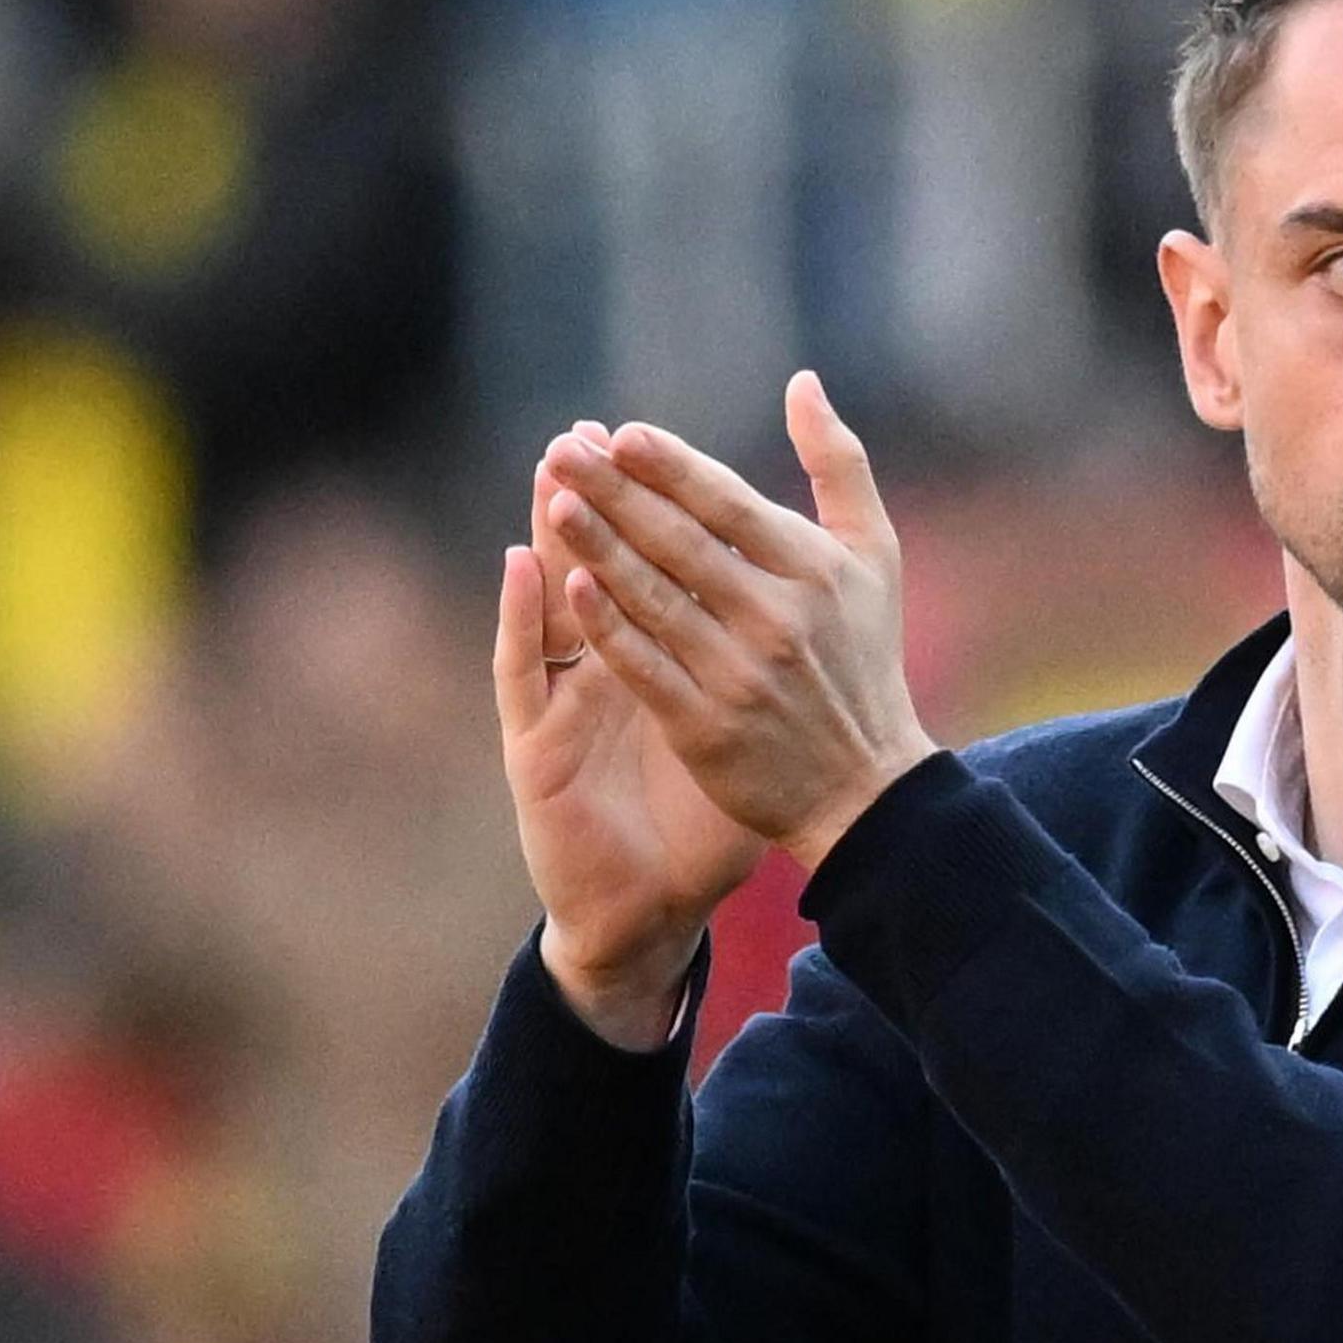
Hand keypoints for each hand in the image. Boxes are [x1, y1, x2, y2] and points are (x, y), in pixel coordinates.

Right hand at [497, 419, 766, 1047]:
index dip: (642, 507)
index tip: (642, 439)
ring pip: (550, 608)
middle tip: (580, 434)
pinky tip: (521, 569)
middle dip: (590, 503)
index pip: (643, 569)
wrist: (650, 908)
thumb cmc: (701, 821)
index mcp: (654, 660)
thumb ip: (771, 669)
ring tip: (549, 473)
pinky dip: (524, 620)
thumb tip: (822, 613)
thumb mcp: (744, 737)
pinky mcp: (535, 748)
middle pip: (589, 572)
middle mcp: (598, 674)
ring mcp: (562, 706)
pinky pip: (526, 675)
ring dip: (551, 541)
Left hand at [537, 372, 940, 880]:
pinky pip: (645, 666)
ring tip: (555, 502)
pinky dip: (607, 626)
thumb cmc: (864, 659)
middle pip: (681, 544)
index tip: (621, 434)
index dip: (672, 468)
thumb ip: (839, 465)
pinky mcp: (707, 726)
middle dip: (617, 493)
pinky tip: (569, 586)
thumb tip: (803, 383)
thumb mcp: (875, 556)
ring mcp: (740, 674)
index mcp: (815, 570)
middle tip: (561, 451)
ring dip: (599, 548)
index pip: (729, 506)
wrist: (866, 788)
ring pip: (655, 600)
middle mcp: (779, 618)